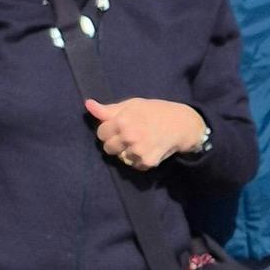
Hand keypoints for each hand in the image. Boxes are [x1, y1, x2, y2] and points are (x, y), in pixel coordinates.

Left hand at [84, 97, 205, 171]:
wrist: (182, 124)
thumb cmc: (155, 111)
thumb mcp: (132, 105)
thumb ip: (108, 109)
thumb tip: (88, 105)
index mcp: (122, 121)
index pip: (101, 133)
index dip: (108, 130)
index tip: (118, 127)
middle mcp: (129, 137)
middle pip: (107, 148)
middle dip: (115, 143)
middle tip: (129, 136)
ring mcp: (138, 151)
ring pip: (120, 158)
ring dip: (127, 152)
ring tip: (140, 142)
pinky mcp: (147, 162)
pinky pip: (133, 165)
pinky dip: (138, 160)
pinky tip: (148, 149)